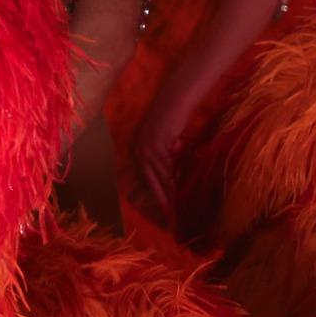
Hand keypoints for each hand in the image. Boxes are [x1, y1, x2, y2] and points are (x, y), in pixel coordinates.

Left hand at [134, 102, 187, 221]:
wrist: (174, 101)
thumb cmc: (172, 120)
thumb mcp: (166, 142)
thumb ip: (166, 157)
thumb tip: (173, 176)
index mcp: (137, 148)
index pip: (144, 175)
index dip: (152, 192)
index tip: (160, 208)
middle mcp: (138, 148)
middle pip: (148, 179)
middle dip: (157, 197)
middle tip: (165, 215)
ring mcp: (146, 147)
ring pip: (157, 176)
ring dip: (165, 193)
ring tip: (173, 209)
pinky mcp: (157, 145)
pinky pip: (165, 168)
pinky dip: (171, 181)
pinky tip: (177, 192)